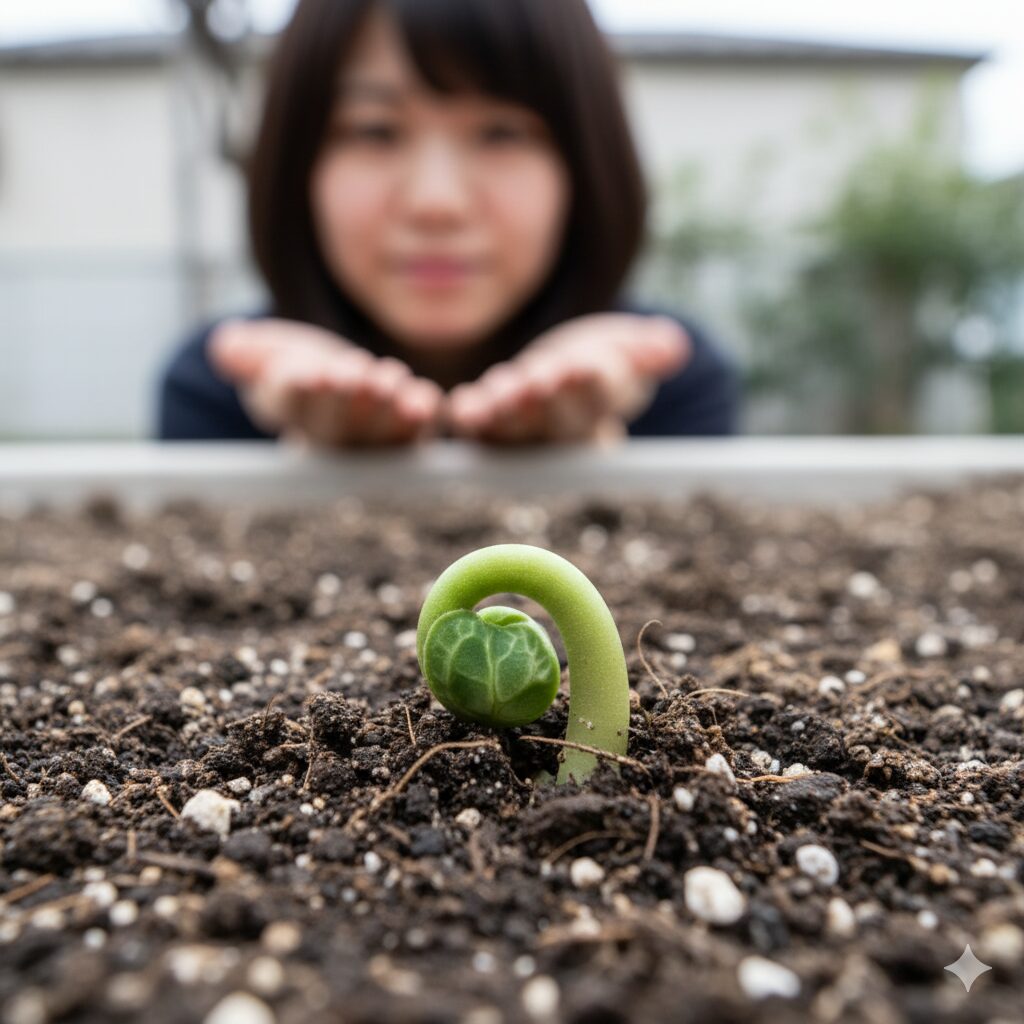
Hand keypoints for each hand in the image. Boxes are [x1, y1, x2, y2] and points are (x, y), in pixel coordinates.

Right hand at [209, 319, 443, 447]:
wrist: (351, 384)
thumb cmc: (308, 367)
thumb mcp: (274, 354)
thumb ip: (252, 352)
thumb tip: (225, 344)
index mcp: (293, 411)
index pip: (289, 403)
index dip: (296, 390)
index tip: (307, 374)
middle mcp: (333, 438)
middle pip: (334, 426)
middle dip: (342, 399)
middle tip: (350, 374)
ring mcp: (374, 442)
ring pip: (378, 433)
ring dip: (385, 408)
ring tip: (387, 380)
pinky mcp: (412, 436)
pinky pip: (419, 435)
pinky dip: (424, 418)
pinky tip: (425, 400)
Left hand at [446, 314, 689, 443]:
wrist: (556, 377)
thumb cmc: (596, 361)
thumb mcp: (627, 349)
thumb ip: (646, 350)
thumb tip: (672, 345)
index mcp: (600, 411)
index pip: (601, 400)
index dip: (592, 384)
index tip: (584, 367)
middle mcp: (559, 431)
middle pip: (556, 421)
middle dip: (547, 401)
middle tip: (539, 382)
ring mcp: (519, 430)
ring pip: (513, 427)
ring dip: (504, 413)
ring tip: (500, 395)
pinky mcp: (483, 423)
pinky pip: (473, 425)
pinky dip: (464, 417)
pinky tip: (455, 406)